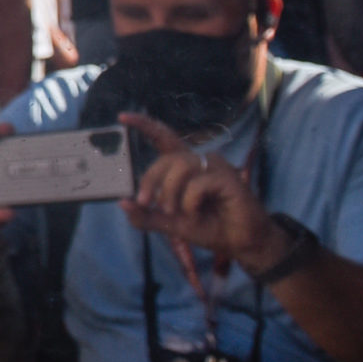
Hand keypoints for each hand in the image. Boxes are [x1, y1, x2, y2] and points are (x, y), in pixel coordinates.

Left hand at [119, 113, 282, 269]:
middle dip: (150, 179)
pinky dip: (190, 201)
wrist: (240, 244)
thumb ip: (146, 216)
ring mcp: (215, 167)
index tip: (122, 117)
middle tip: (144, 201)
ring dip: (170, 192)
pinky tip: (195, 212)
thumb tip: (123, 203)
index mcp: (185, 167)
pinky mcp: (227, 178)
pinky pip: (197, 183)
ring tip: (174, 212)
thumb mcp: (170, 224)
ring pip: (180, 166)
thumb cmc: (209, 228)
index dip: (145, 125)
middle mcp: (199, 162)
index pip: (164, 138)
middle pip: (166, 157)